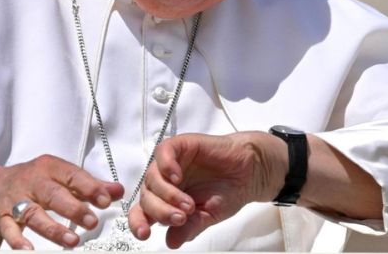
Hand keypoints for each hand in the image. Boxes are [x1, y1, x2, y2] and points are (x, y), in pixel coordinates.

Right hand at [0, 155, 123, 249]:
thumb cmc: (33, 182)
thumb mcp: (59, 178)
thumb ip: (89, 185)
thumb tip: (118, 191)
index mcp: (49, 168)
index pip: (72, 175)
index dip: (90, 187)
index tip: (106, 200)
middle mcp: (32, 182)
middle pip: (53, 194)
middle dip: (73, 208)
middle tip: (91, 221)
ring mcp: (15, 200)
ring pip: (33, 214)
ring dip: (52, 229)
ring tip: (71, 242)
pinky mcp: (1, 217)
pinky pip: (9, 230)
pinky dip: (18, 241)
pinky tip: (29, 251)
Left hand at [127, 132, 284, 248]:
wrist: (249, 171)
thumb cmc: (228, 192)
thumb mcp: (208, 216)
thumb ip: (189, 227)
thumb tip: (172, 242)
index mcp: (166, 201)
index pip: (143, 213)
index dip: (138, 223)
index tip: (145, 233)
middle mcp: (164, 183)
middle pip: (147, 197)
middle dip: (161, 211)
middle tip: (182, 217)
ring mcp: (171, 164)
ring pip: (152, 177)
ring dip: (168, 194)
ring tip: (189, 204)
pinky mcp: (180, 146)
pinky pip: (164, 152)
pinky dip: (167, 165)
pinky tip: (177, 177)